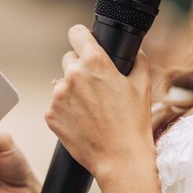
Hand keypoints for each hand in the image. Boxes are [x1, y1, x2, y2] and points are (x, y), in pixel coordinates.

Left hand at [44, 24, 155, 180]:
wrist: (120, 159)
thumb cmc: (133, 123)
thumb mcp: (143, 85)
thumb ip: (138, 60)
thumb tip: (135, 50)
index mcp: (95, 62)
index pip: (76, 33)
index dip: (81, 36)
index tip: (83, 42)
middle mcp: (72, 74)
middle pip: (69, 60)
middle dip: (80, 69)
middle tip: (96, 89)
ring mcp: (58, 95)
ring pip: (62, 84)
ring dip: (72, 92)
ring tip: (92, 111)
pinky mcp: (50, 114)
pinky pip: (56, 105)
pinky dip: (66, 111)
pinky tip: (82, 122)